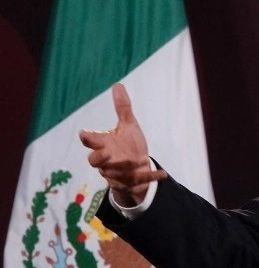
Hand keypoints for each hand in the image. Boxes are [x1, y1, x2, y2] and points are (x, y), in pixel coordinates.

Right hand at [79, 83, 166, 206]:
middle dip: (99, 158)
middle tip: (108, 153)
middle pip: (94, 161)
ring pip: (113, 174)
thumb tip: (118, 85)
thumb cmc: (129, 144)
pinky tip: (163, 173)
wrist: (138, 167)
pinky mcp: (130, 182)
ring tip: (137, 161)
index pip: (89, 140)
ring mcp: (117, 173)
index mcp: (104, 144)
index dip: (87, 138)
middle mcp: (107, 160)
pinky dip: (151, 177)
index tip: (86, 134)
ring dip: (123, 168)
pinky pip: (139, 182)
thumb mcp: (128, 125)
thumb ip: (123, 108)